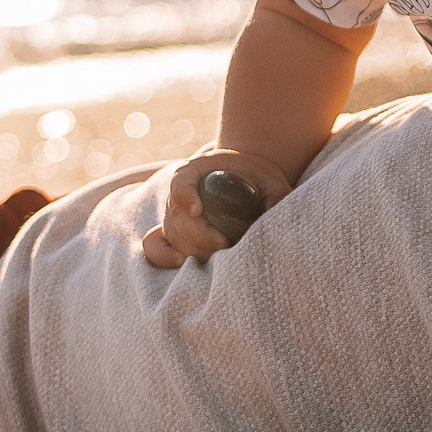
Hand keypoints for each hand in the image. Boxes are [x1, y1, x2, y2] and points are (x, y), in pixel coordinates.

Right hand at [142, 149, 291, 267]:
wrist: (247, 179)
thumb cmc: (258, 177)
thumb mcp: (271, 179)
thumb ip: (276, 194)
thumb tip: (277, 214)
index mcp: (197, 169)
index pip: (180, 181)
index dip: (184, 196)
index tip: (197, 210)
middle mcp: (179, 193)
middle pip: (176, 216)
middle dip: (199, 234)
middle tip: (224, 243)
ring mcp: (173, 215)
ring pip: (173, 235)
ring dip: (194, 248)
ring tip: (221, 252)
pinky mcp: (172, 233)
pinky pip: (154, 245)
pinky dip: (162, 255)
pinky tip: (181, 262)